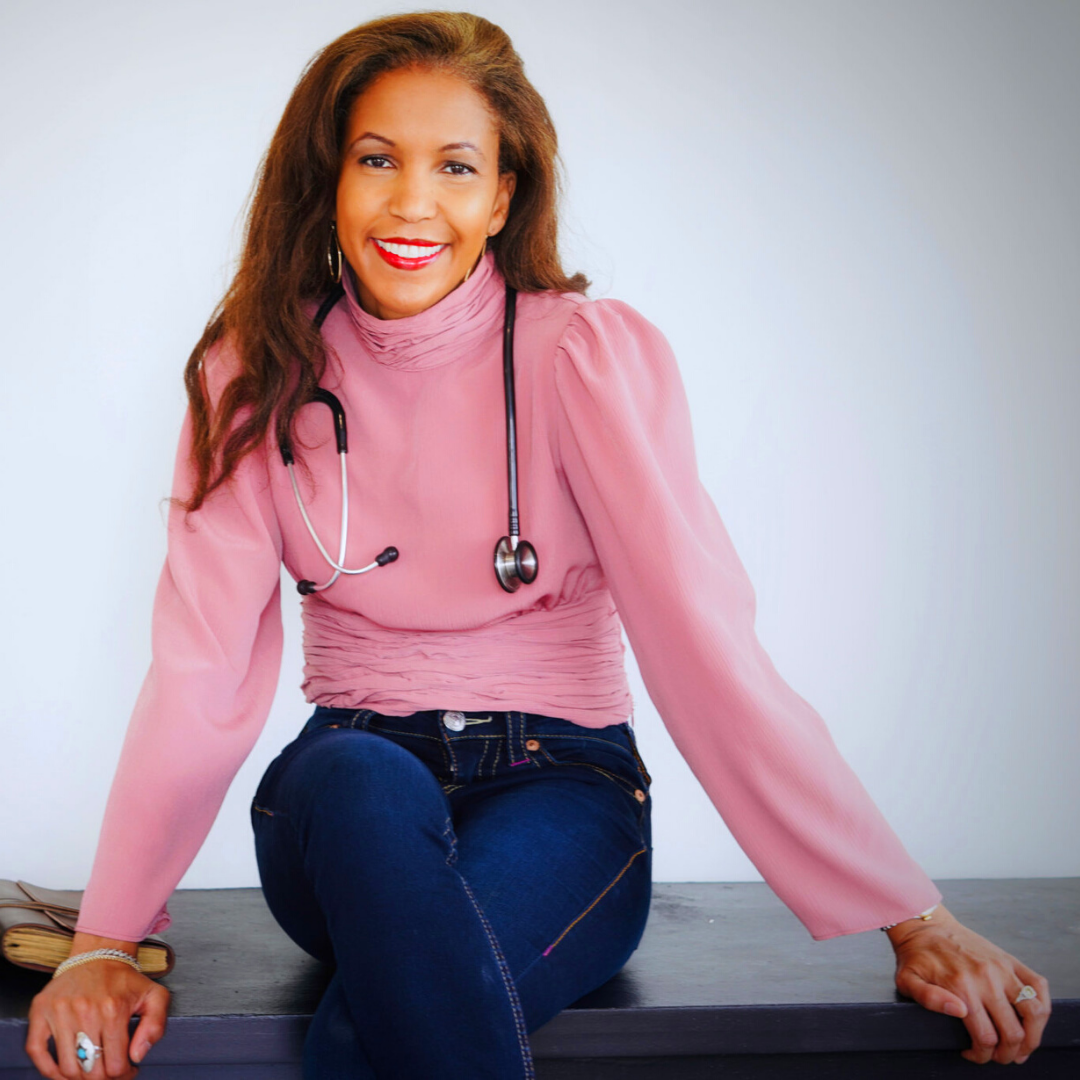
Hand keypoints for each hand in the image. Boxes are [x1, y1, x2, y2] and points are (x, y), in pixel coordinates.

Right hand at [25, 940, 169, 1079]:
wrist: (100, 954)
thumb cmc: (125, 980)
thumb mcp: (154, 996)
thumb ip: (156, 1026)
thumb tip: (137, 1056)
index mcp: (114, 1010)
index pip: (115, 1066)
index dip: (124, 1075)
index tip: (127, 1070)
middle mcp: (85, 1011)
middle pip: (90, 1071)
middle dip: (103, 1079)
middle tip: (109, 1073)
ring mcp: (60, 1012)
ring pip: (66, 1067)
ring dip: (79, 1077)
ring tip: (91, 1071)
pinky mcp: (41, 1011)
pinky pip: (36, 1052)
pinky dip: (48, 1070)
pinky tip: (63, 1071)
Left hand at [886, 903, 1051, 1064]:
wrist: (924, 926)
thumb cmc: (916, 956)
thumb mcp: (907, 980)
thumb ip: (928, 999)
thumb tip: (959, 1011)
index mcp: (961, 986)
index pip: (986, 1038)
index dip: (983, 1056)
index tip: (974, 1054)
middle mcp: (986, 978)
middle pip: (1013, 1032)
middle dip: (1008, 1054)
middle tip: (1000, 1056)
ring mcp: (1001, 967)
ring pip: (1034, 1012)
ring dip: (1032, 1037)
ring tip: (1022, 1045)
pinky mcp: (1009, 959)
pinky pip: (1038, 986)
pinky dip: (1043, 1006)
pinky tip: (1031, 1019)